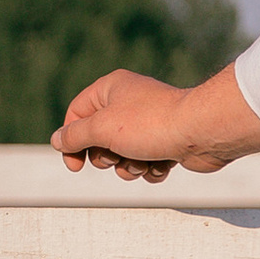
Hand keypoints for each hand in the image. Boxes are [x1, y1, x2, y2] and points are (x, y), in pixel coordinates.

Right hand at [54, 68, 196, 181]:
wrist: (202, 133)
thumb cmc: (151, 124)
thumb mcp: (102, 128)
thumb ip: (75, 136)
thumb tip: (57, 140)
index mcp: (111, 89)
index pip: (76, 114)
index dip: (71, 141)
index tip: (75, 165)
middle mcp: (128, 103)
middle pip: (98, 139)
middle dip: (106, 158)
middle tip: (117, 156)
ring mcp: (148, 124)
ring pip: (122, 156)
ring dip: (129, 167)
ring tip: (144, 161)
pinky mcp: (165, 142)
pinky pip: (145, 163)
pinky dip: (150, 169)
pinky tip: (163, 164)